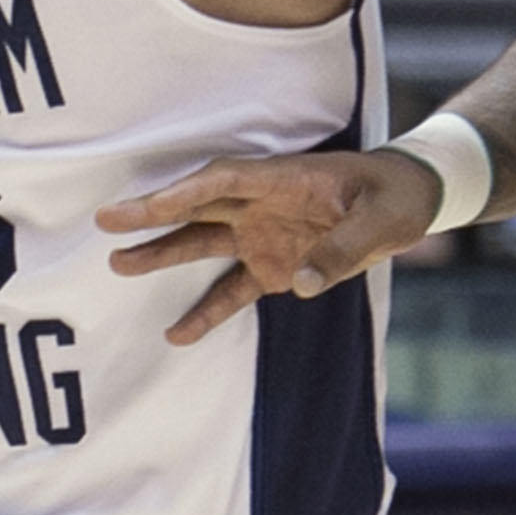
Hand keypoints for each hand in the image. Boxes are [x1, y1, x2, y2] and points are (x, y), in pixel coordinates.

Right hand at [97, 145, 441, 344]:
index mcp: (283, 179)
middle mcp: (260, 205)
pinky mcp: (269, 268)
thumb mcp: (382, 218)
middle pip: (197, 207)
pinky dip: (205, 313)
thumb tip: (303, 282)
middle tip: (107, 220)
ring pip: (201, 244)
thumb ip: (344, 247)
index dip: (188, 191)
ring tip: (118, 265)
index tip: (154, 203)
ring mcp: (260, 236)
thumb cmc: (394, 196)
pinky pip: (230, 292)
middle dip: (152, 213)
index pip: (225, 181)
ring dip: (161, 254)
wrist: (408, 201)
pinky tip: (176, 335)